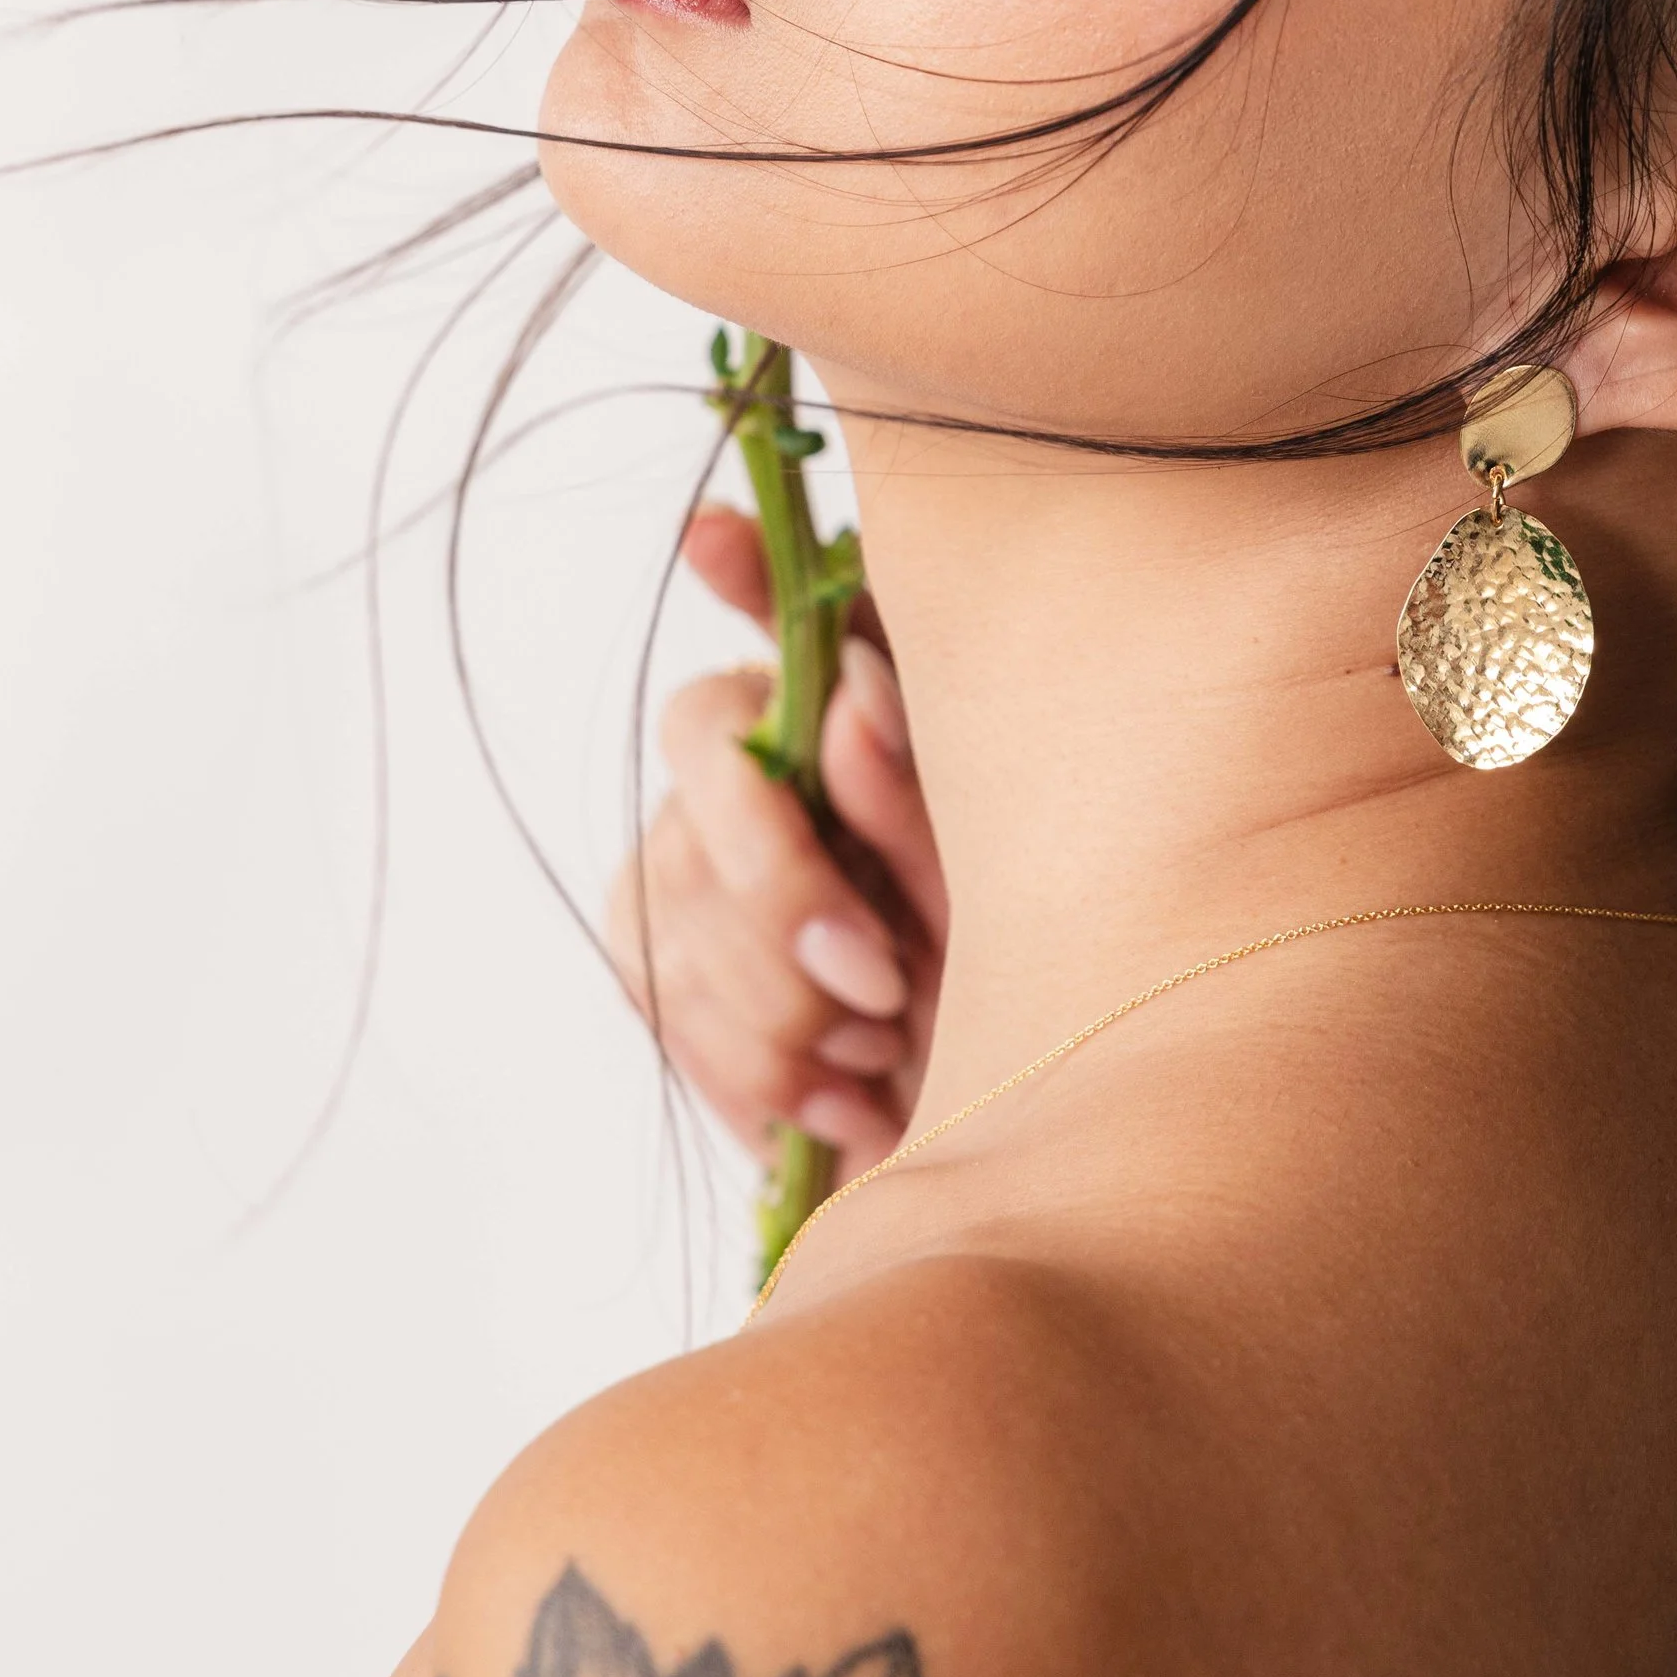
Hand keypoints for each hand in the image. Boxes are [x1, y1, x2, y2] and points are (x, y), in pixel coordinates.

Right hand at [606, 506, 945, 1171]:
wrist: (996, 1140)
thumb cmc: (1021, 991)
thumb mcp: (999, 898)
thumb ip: (917, 804)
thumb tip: (849, 701)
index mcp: (870, 710)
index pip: (795, 603)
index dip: (748, 562)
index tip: (716, 535)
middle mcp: (770, 749)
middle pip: (703, 746)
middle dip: (780, 888)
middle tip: (884, 988)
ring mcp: (698, 844)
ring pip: (670, 884)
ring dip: (778, 1001)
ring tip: (880, 1054)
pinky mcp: (661, 949)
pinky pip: (655, 983)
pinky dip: (743, 1061)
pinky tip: (830, 1098)